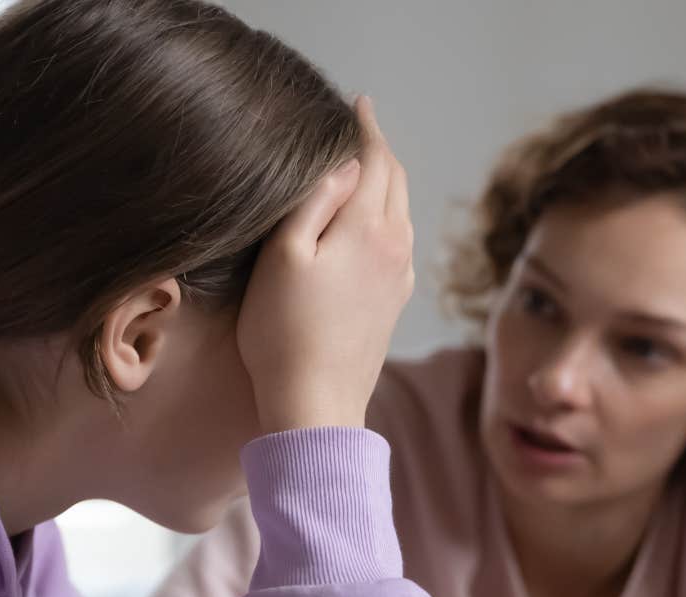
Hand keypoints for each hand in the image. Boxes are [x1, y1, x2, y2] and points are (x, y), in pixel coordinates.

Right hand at [236, 96, 414, 433]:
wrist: (316, 404)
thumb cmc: (284, 334)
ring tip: (364, 167)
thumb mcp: (283, 258)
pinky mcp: (395, 303)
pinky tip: (371, 222)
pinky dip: (388, 215)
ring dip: (386, 182)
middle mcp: (396, 247)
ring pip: (402, 211)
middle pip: (396, 181)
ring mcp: (400, 277)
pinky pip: (400, 241)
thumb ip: (313, 203)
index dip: (367, 126)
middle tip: (360, 127)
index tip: (358, 103)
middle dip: (380, 149)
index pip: (376, 159)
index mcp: (368, 228)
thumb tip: (346, 166)